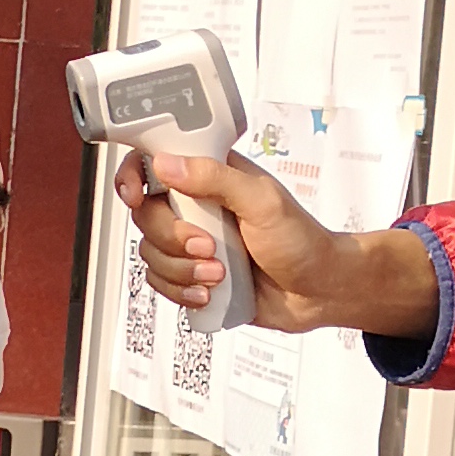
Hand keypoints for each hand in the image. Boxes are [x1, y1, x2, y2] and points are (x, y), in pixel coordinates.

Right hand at [115, 147, 439, 346]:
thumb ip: (214, 178)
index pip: (154, 164)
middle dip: (172, 238)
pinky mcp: (193, 276)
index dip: (135, 177)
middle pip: (146, 216)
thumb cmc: (302, 240)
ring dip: (181, 269)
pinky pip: (161, 283)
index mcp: (209, 178)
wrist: (319, 291)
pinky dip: (182, 291)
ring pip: (150, 253)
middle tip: (209, 246)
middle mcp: (196, 208)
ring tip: (220, 272)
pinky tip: (211, 291)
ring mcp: (192, 244)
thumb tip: (167, 164)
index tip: (136, 194)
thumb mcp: (262, 201)